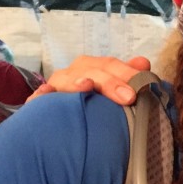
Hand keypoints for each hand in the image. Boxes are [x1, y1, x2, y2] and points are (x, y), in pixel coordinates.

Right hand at [32, 55, 151, 105]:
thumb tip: (143, 63)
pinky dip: (41, 95)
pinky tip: (46, 94)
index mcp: (92, 67)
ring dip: (76, 83)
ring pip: (66, 80)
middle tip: (129, 97)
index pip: (110, 65)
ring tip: (87, 86)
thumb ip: (128, 77)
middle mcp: (74, 73)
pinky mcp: (40, 101)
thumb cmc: (95, 103)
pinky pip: (39, 97)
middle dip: (110, 83)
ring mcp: (56, 86)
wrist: (65, 119)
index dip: (126, 73)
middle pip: (91, 71)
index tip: (142, 86)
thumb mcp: (113, 89)